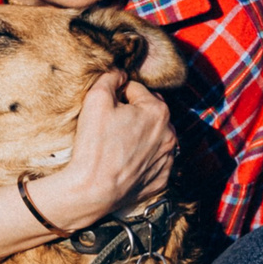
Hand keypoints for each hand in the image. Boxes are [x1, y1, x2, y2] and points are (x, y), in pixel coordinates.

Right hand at [33, 70, 174, 227]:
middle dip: (134, 113)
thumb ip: (110, 78)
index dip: (117, 95)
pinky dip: (143, 159)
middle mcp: (170, 134)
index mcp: (158, 111)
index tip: (105, 107)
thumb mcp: (96, 99)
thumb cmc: (95, 144)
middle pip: (149, 113)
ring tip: (117, 143)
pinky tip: (125, 161)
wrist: (92, 190)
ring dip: (140, 135)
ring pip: (154, 137)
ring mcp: (167, 160)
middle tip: (111, 124)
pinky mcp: (161, 180)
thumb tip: (119, 73)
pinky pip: (154, 162)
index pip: (137, 90)